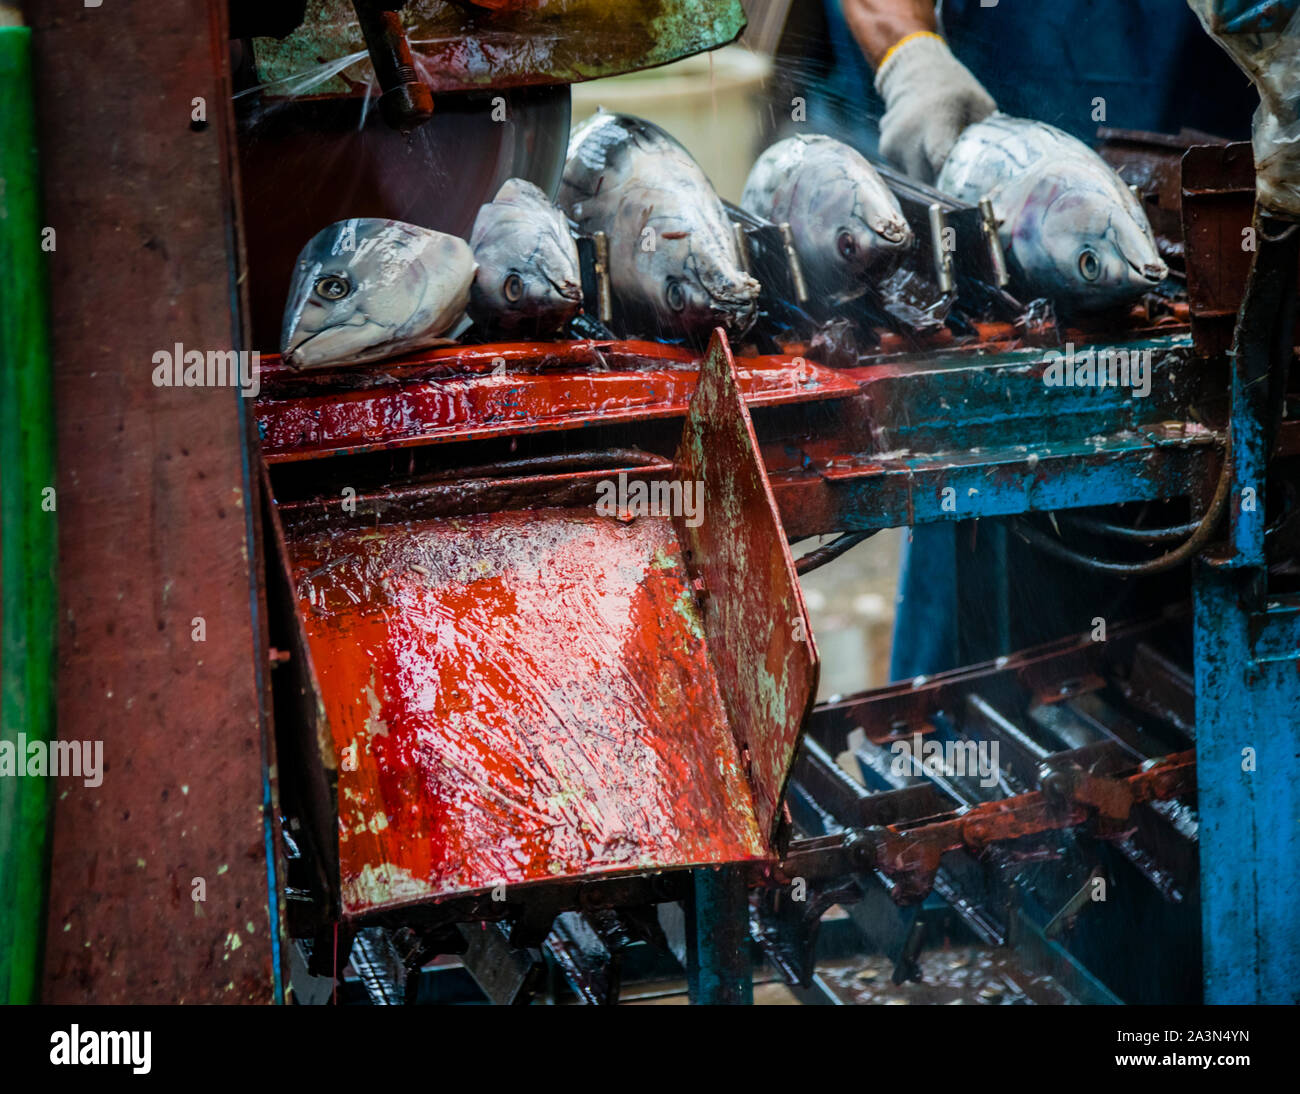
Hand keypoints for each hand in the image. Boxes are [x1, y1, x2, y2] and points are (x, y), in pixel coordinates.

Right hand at [874, 33, 996, 184]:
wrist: (916, 71)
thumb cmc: (955, 90)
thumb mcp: (979, 105)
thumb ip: (985, 136)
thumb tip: (1002, 168)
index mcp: (936, 122)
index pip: (940, 163)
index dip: (953, 183)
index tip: (965, 194)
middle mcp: (909, 136)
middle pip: (925, 180)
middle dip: (940, 186)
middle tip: (957, 183)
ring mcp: (893, 144)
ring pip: (913, 179)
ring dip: (927, 176)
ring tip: (938, 159)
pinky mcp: (885, 150)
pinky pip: (904, 170)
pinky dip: (916, 167)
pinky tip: (923, 150)